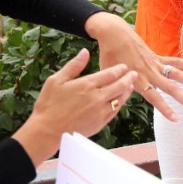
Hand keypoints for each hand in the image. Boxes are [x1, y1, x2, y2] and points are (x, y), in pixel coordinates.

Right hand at [12, 49, 136, 166]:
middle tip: (134, 73)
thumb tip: (85, 51)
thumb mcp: (56, 80)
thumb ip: (74, 66)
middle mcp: (97, 97)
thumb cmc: (49, 105)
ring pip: (121, 98)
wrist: (47, 131)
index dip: (119, 69)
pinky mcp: (101, 122)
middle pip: (120, 85)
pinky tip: (121, 100)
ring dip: (127, 91)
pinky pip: (115, 111)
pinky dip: (121, 103)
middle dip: (129, 78)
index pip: (110, 74)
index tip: (124, 66)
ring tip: (130, 85)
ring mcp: (101, 111)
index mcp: (87, 85)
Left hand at [84, 11, 182, 121]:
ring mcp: (155, 63)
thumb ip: (117, 87)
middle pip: (171, 88)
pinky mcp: (157, 56)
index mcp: (137, 78)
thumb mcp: (108, 74)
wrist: (112, 32)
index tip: (176, 119)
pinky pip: (175, 61)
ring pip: (177, 74)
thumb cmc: (108, 54)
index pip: (154, 97)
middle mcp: (149, 72)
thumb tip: (119, 102)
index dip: (165, 108)